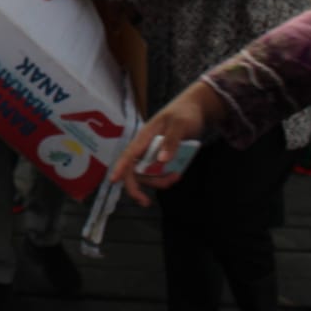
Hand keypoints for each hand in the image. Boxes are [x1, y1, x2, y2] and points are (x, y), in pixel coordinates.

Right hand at [108, 81, 226, 205]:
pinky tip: (176, 175)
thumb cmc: (185, 112)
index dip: (120, 167)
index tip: (113, 180)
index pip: (129, 154)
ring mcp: (153, 152)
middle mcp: (145, 146)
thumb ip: (171, 141)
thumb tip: (161, 161)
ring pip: (147, 174)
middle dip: (139, 187)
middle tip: (147, 203)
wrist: (197, 107)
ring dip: (158, 182)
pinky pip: (157, 172)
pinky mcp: (162, 156)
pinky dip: (164, 178)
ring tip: (177, 177)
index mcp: (145, 136)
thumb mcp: (181, 125)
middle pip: (134, 170)